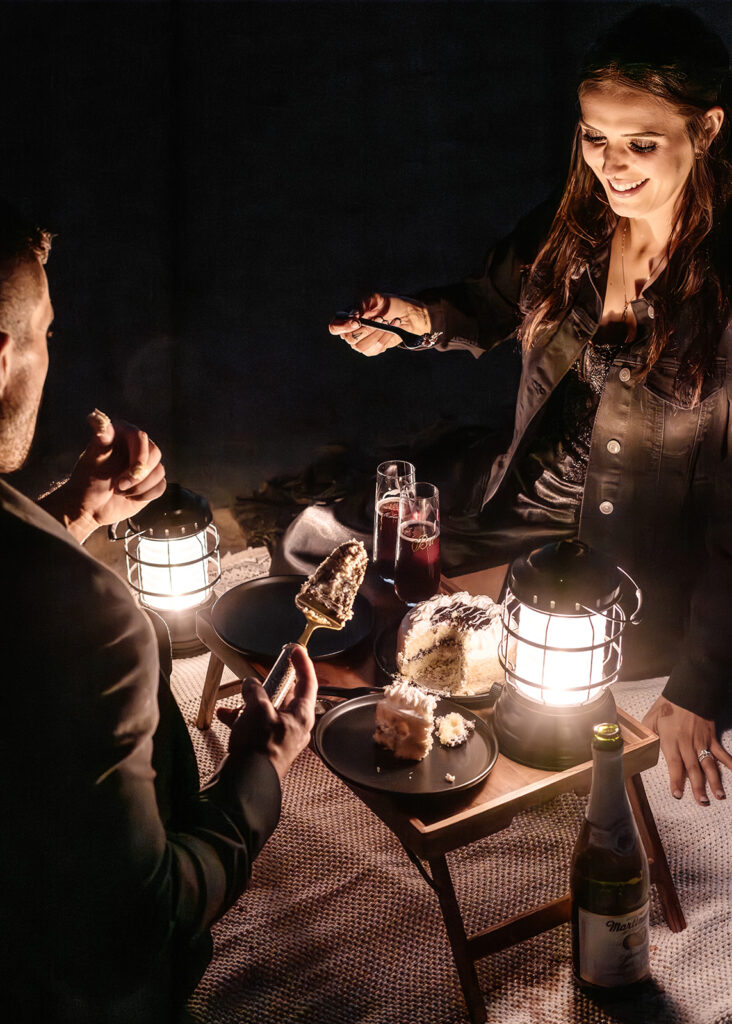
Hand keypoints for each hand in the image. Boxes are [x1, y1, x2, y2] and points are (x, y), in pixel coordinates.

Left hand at [39, 410, 165, 542]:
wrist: (90, 507)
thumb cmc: (87, 481)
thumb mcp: (92, 460)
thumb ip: (100, 442)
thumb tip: (101, 425)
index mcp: (122, 434)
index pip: (140, 437)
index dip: (137, 456)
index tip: (122, 475)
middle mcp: (137, 446)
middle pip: (154, 454)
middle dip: (137, 475)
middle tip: (118, 486)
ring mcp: (146, 464)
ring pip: (159, 471)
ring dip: (139, 486)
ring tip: (119, 491)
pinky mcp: (152, 481)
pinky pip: (161, 485)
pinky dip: (145, 494)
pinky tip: (129, 497)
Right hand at [217, 645, 317, 781]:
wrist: (245, 784)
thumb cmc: (258, 750)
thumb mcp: (257, 711)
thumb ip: (255, 692)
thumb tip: (251, 684)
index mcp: (301, 716)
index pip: (308, 682)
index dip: (302, 663)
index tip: (296, 650)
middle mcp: (294, 726)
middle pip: (284, 697)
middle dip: (267, 686)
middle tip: (258, 676)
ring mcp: (279, 738)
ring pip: (266, 711)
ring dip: (249, 703)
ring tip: (236, 701)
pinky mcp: (264, 747)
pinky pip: (254, 726)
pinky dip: (241, 719)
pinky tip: (225, 715)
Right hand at [329, 292, 430, 356]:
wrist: (403, 313)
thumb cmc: (385, 303)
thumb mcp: (373, 298)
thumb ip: (361, 304)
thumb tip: (352, 315)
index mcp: (345, 318)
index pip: (334, 327)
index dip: (343, 327)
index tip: (357, 321)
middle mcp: (350, 333)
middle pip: (350, 338)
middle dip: (367, 329)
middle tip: (381, 318)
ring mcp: (360, 343)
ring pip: (362, 346)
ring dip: (378, 333)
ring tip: (389, 321)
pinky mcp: (372, 350)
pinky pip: (376, 348)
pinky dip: (386, 336)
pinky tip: (393, 327)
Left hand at [642, 694, 731, 804]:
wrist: (688, 692)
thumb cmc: (667, 705)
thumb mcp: (651, 718)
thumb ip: (647, 734)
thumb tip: (636, 745)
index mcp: (670, 740)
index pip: (674, 764)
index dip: (676, 779)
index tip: (677, 794)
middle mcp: (686, 743)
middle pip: (693, 768)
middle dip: (698, 786)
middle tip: (702, 802)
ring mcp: (701, 741)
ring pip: (708, 763)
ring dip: (714, 780)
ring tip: (720, 795)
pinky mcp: (711, 737)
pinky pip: (721, 752)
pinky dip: (729, 762)